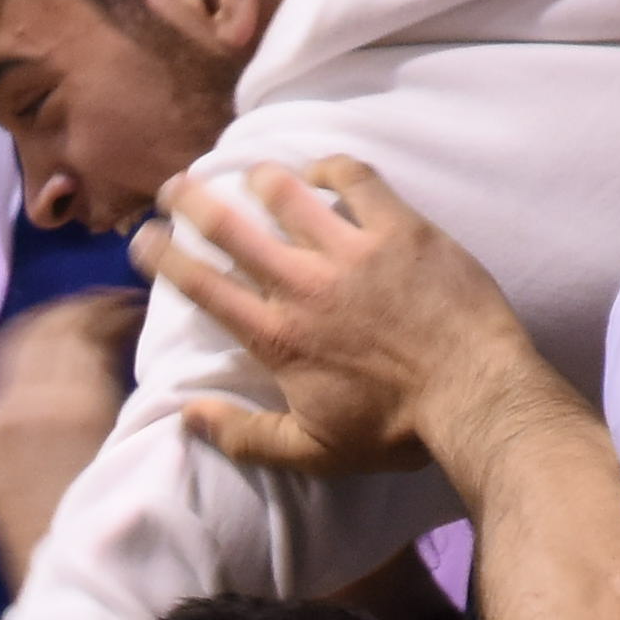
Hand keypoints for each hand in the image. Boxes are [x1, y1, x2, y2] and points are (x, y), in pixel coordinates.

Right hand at [147, 156, 533, 481]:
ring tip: (251, 173)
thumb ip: (244, 435)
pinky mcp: (400, 229)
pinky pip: (357, 179)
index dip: (165, 257)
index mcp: (277, 336)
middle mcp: (303, 285)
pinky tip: (324, 169)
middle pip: (231, 227)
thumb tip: (188, 417)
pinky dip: (333, 168)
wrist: (474, 396)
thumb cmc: (396, 430)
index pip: (203, 286)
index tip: (145, 238)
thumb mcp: (312, 451)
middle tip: (176, 186)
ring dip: (262, 180)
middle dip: (194, 201)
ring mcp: (352, 250)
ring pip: (288, 194)